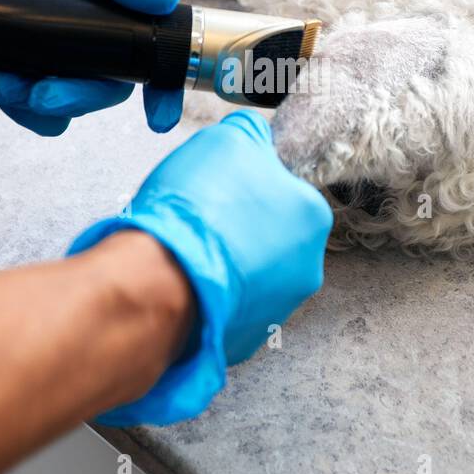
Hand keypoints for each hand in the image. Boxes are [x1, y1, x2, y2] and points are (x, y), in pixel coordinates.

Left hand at [0, 0, 184, 133]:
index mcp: (105, 16)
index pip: (151, 55)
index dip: (164, 88)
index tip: (159, 117)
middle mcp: (88, 49)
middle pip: (111, 91)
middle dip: (78, 97)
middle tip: (42, 92)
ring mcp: (57, 75)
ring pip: (72, 110)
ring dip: (35, 98)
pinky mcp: (26, 97)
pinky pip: (41, 121)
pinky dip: (14, 104)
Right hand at [68, 110, 332, 424]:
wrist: (159, 282)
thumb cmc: (197, 211)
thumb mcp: (228, 139)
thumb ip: (252, 134)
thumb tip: (255, 137)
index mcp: (313, 218)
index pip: (285, 189)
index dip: (246, 182)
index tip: (218, 187)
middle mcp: (307, 268)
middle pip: (270, 233)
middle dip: (237, 225)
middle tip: (201, 217)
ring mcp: (278, 309)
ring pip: (249, 272)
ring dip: (223, 260)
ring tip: (188, 249)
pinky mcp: (245, 339)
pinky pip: (227, 305)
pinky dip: (209, 293)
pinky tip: (184, 280)